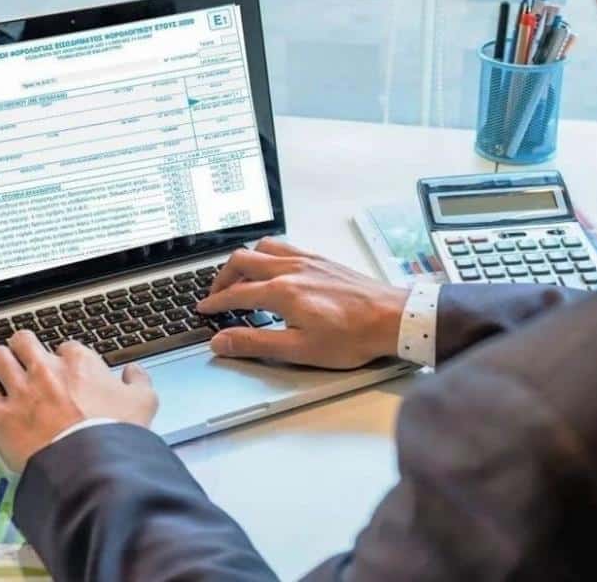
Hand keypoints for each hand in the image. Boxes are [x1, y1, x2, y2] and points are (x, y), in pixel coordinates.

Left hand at [0, 330, 158, 471]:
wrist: (91, 463)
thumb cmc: (115, 432)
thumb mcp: (144, 402)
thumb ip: (139, 382)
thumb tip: (135, 373)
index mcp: (80, 362)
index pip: (66, 347)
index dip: (64, 358)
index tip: (65, 370)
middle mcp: (47, 369)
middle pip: (24, 341)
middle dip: (23, 348)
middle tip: (24, 358)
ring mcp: (22, 390)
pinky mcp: (2, 414)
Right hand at [197, 237, 408, 368]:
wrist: (392, 318)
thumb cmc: (352, 336)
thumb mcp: (298, 349)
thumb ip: (255, 343)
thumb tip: (222, 341)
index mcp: (282, 291)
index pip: (235, 293)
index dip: (215, 303)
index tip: (204, 310)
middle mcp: (291, 269)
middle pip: (242, 261)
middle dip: (222, 277)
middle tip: (216, 294)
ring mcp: (307, 261)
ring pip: (263, 248)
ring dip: (244, 261)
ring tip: (239, 277)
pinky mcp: (322, 260)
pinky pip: (285, 246)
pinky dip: (267, 254)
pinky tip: (274, 267)